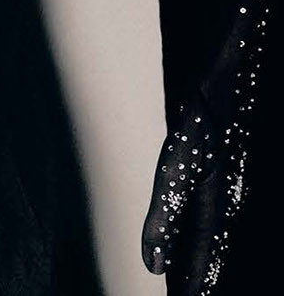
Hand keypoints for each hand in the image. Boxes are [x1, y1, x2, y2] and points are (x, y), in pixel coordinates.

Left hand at [140, 89, 247, 293]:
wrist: (211, 89)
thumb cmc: (195, 131)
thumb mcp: (173, 177)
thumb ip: (163, 221)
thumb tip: (152, 266)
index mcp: (211, 214)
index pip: (199, 262)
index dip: (190, 285)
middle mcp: (212, 204)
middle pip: (198, 251)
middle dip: (188, 274)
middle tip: (178, 295)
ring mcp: (206, 187)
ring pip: (194, 232)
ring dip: (183, 254)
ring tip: (172, 272)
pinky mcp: (196, 171)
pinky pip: (189, 211)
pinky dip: (179, 228)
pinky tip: (172, 227)